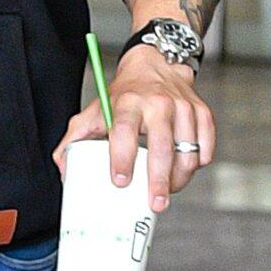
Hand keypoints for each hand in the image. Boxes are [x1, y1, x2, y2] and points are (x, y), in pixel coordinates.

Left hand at [53, 45, 215, 212]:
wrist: (154, 66)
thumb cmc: (122, 96)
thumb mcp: (94, 111)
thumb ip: (74, 139)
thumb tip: (65, 170)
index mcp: (127, 103)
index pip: (124, 132)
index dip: (123, 159)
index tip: (121, 182)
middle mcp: (158, 103)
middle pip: (162, 148)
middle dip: (159, 181)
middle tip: (156, 203)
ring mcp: (184, 108)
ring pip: (188, 153)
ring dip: (179, 179)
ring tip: (168, 191)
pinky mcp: (202, 113)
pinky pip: (205, 148)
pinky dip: (196, 165)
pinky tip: (183, 171)